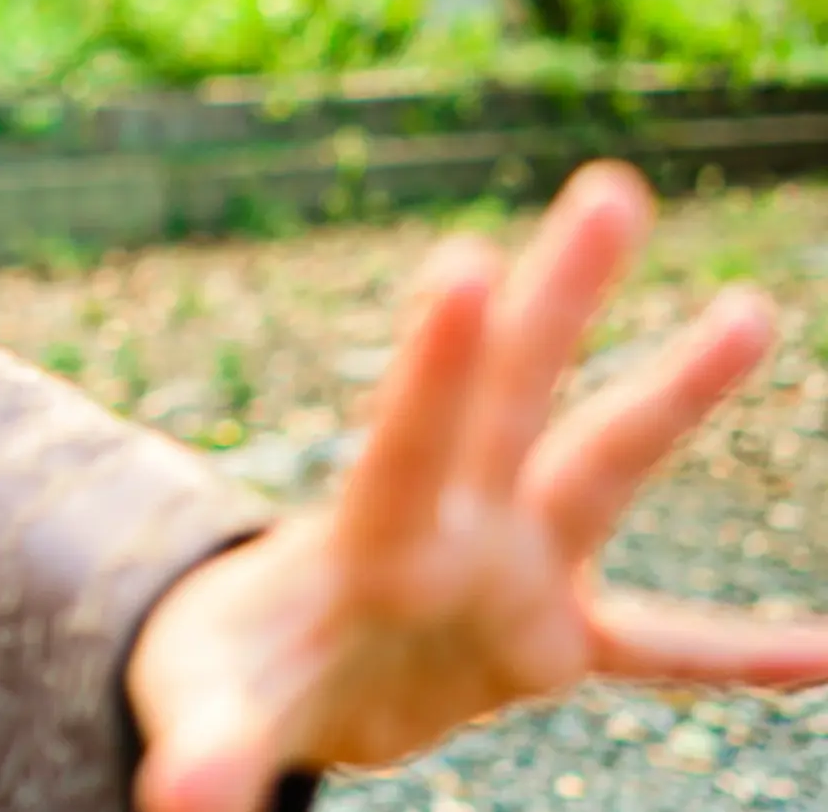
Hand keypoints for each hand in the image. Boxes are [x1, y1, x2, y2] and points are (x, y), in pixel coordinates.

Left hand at [127, 161, 827, 811]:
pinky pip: (667, 648)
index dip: (434, 363)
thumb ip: (204, 751)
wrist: (268, 687)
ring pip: (603, 467)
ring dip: (672, 394)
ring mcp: (513, 572)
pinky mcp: (550, 640)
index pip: (407, 439)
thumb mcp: (204, 710)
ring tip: (749, 308)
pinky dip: (744, 654)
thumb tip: (188, 800)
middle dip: (559, 295)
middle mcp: (455, 527)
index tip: (462, 261)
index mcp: (369, 536)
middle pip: (514, 393)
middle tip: (612, 186)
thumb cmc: (221, 676)